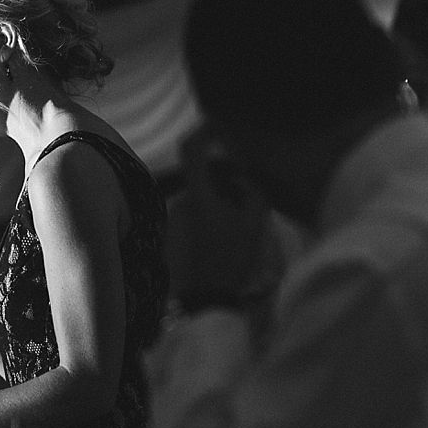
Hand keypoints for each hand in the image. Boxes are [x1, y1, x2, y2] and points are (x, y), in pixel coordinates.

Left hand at [168, 130, 270, 309]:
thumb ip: (253, 190)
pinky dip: (212, 218)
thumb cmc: (232, 262)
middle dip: (227, 182)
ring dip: (221, 203)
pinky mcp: (172, 234)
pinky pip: (195, 215)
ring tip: (241, 228)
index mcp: (199, 196)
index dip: (204, 130)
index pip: (191, 148)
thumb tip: (246, 173)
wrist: (206, 301)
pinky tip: (225, 241)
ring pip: (202, 197)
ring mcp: (174, 219)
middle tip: (250, 201)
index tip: (220, 126)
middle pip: (205, 177)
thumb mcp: (254, 224)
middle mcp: (181, 202)